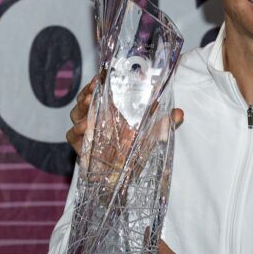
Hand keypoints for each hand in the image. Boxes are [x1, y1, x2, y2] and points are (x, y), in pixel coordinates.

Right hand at [66, 76, 183, 154]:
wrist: (124, 176)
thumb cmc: (136, 149)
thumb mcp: (153, 134)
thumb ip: (165, 122)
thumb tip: (180, 112)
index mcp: (110, 109)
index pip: (101, 90)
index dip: (99, 82)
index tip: (100, 77)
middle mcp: (95, 116)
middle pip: (84, 99)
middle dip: (87, 92)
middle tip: (93, 90)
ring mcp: (86, 131)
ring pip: (76, 114)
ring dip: (81, 109)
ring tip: (87, 105)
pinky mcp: (81, 146)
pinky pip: (72, 135)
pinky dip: (76, 132)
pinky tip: (84, 129)